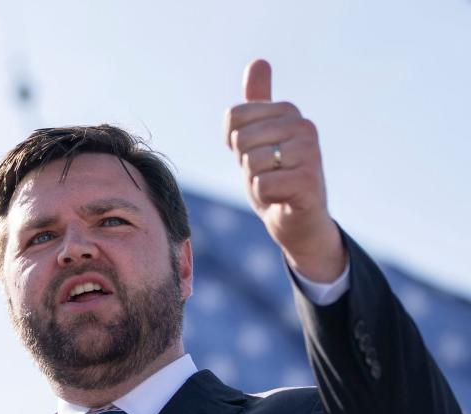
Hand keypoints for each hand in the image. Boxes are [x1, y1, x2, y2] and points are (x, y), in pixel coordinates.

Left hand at [224, 59, 345, 281]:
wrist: (298, 221)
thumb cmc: (275, 178)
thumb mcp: (258, 138)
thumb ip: (256, 103)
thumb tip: (259, 61)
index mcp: (289, 112)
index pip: (233, 117)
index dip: (235, 144)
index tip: (257, 155)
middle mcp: (304, 126)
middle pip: (240, 139)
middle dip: (245, 165)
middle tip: (267, 174)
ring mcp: (310, 152)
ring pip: (251, 162)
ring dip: (255, 182)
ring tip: (275, 186)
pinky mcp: (309, 180)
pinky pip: (261, 184)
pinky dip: (264, 197)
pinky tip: (281, 199)